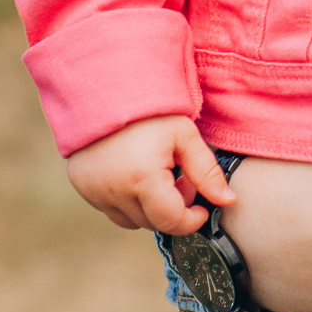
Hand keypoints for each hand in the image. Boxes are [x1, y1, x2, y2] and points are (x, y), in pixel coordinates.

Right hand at [66, 114, 233, 233]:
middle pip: (153, 223)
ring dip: (150, 208)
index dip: (192, 219)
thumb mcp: (185, 135)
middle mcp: (114, 193)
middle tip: (181, 178)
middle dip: (174, 209)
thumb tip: (228, 201)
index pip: (172, 221)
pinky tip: (136, 174)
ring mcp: (95, 192)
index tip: (202, 207)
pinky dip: (128, 201)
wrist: (105, 88)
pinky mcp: (83, 187)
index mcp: (142, 180)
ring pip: (132, 220)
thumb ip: (207, 171)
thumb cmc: (149, 111)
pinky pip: (112, 209)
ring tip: (158, 174)